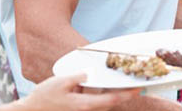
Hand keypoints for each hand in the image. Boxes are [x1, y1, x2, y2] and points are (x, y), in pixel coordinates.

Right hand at [22, 73, 137, 110]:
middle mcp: (86, 110)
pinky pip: (94, 103)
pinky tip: (99, 87)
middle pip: (110, 103)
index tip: (137, 89)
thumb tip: (89, 73)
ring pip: (103, 104)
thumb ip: (77, 77)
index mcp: (84, 104)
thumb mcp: (60, 82)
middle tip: (135, 85)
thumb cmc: (44, 97)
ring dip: (112, 95)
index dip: (126, 94)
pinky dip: (100, 96)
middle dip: (123, 95)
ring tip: (121, 85)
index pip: (111, 99)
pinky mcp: (78, 110)